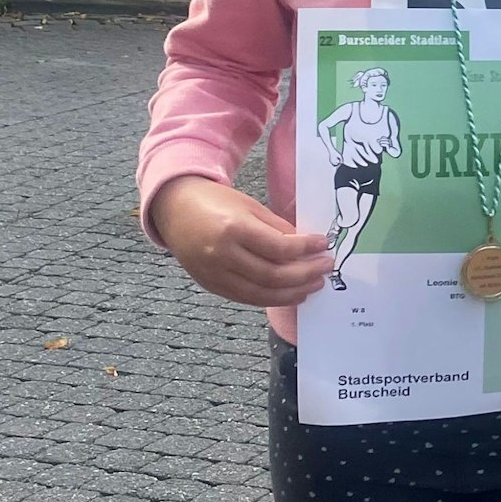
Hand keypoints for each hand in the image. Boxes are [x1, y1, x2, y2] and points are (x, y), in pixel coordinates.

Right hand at [150, 175, 332, 307]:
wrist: (175, 209)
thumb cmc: (215, 202)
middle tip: (325, 269)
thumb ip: (277, 228)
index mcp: (234, 229)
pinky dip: (270, 299)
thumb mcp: (250, 206)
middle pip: (272, 275)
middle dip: (304, 275)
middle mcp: (222, 255)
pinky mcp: (210, 285)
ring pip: (261, 293)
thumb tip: (305, 247)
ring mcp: (214, 274)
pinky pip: (246, 298)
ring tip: (313, 285)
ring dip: (292, 293)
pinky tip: (290, 294)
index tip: (324, 245)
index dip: (306, 249)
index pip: (279, 247)